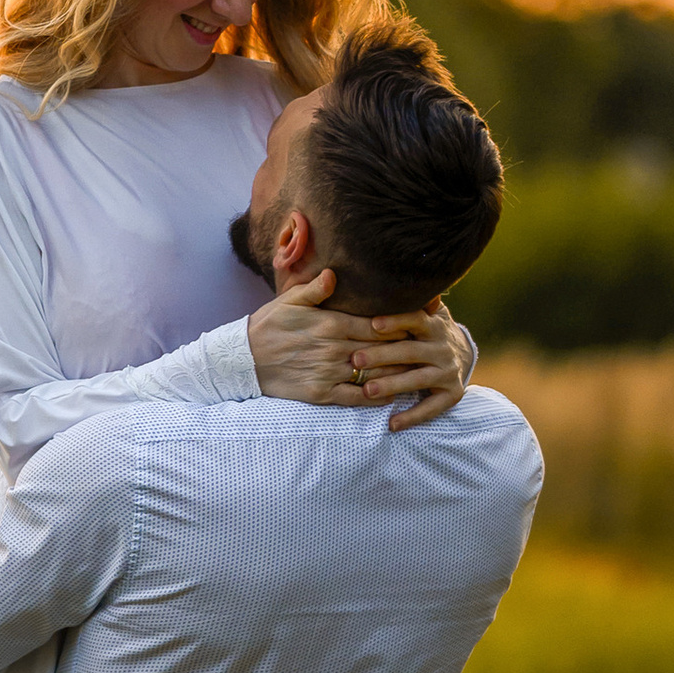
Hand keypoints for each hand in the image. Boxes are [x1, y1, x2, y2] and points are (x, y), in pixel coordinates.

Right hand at [248, 278, 476, 426]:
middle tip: (431, 346)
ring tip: (420, 369)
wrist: (242, 361)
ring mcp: (328, 374)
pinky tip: (393, 394)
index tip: (422, 321)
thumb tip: (334, 274)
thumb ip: (315, 290)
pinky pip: (356, 398)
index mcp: (329, 324)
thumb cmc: (267, 326)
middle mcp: (332, 349)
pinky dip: (377, 396)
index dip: (401, 324)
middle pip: (380, 349)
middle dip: (406, 347)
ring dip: (397, 372)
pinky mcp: (321, 394)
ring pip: (372, 373)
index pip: (376, 324)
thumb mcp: (288, 301)